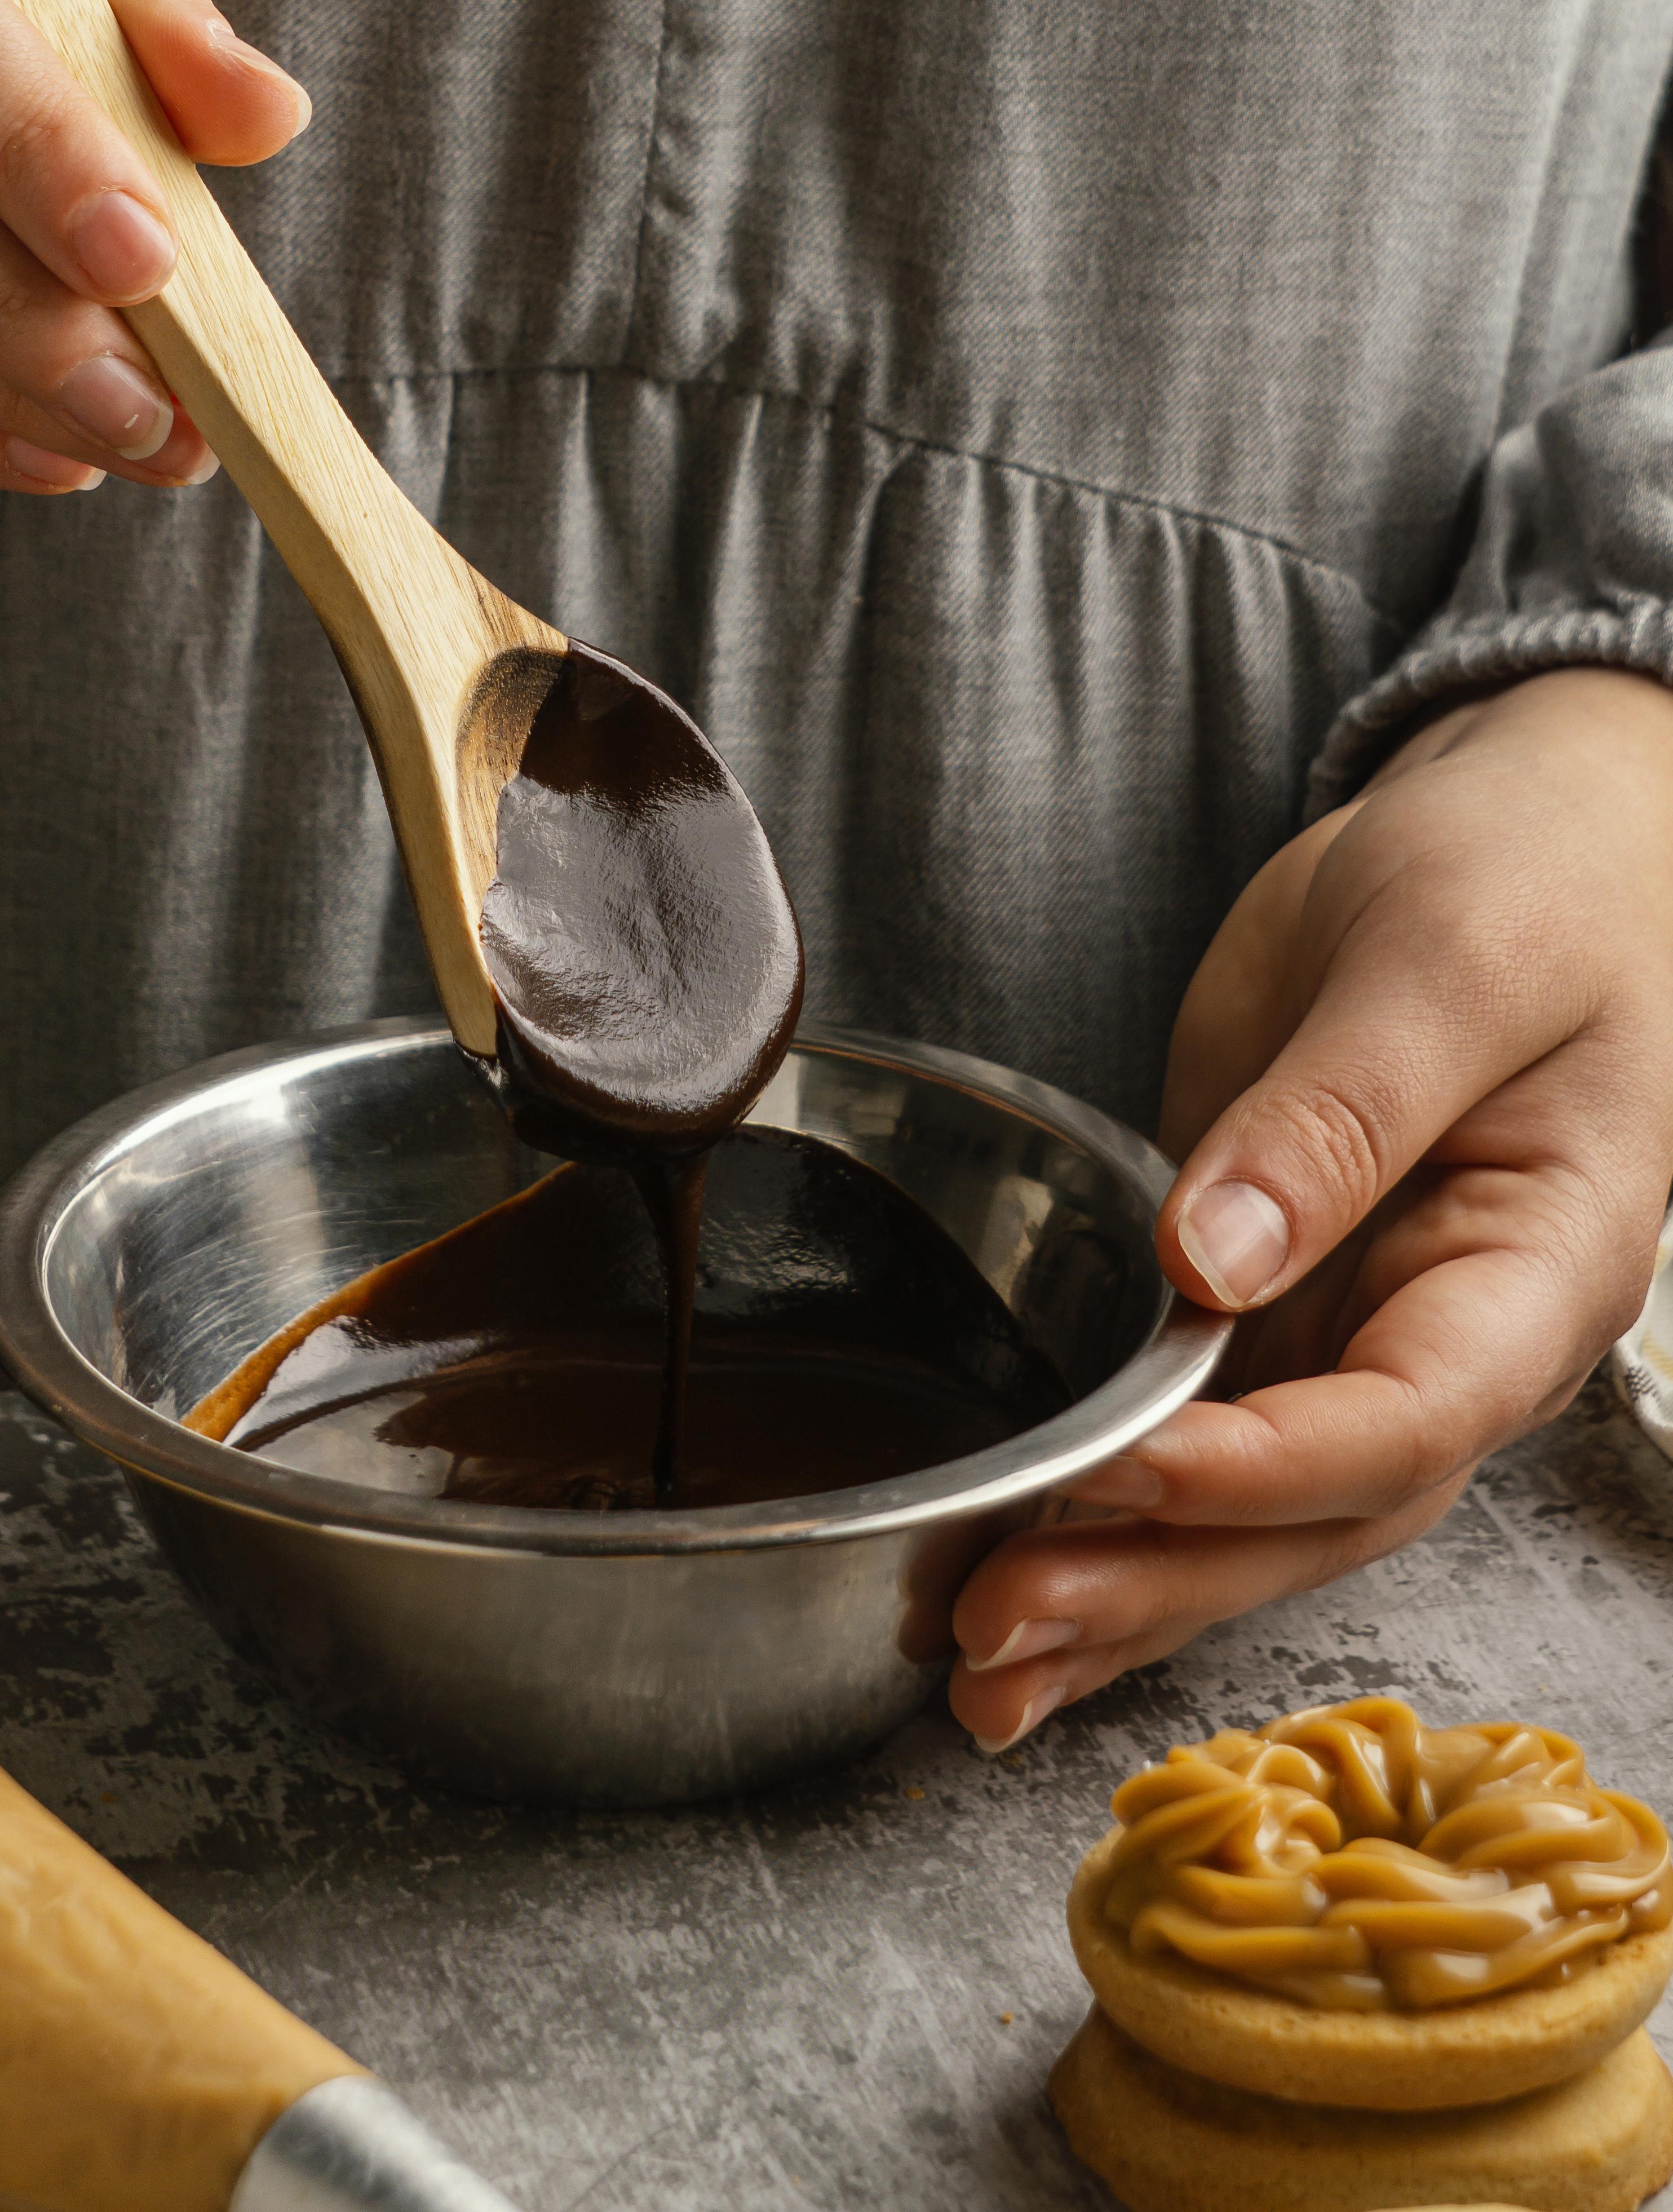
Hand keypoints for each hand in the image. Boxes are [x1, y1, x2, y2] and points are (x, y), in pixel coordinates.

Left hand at [949, 665, 1672, 1750]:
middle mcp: (1454, 1338)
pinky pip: (1200, 1446)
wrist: (1529, 841)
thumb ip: (1342, 1112)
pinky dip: (1109, 1524)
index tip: (1122, 1475)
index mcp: (1538, 1270)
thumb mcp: (1450, 963)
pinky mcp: (1276, 1308)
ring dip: (1119, 1595)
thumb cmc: (1526, 882)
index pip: (1406, 1417)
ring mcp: (1360, 1333)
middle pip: (1314, 1511)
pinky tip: (1013, 1592)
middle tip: (998, 1626)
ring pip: (1250, 1514)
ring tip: (974, 1671)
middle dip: (1158, 1578)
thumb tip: (1212, 1257)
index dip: (1263, 1467)